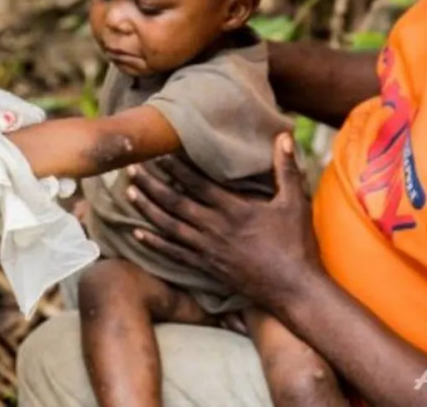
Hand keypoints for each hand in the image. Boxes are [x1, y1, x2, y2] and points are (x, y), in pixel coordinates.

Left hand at [127, 134, 320, 309]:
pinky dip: (154, 243)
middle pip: (175, 203)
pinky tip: (136, 233)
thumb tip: (283, 136)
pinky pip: (174, 254)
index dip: (175, 168)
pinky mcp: (206, 268)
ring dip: (147, 209)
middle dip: (151, 185)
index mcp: (234, 210)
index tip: (157, 154)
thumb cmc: (297, 244)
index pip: (197, 184)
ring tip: (129, 192)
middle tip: (131, 169)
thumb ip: (286, 169)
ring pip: (169, 227)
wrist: (294, 289)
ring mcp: (208, 250)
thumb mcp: (295, 202)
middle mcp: (215, 228)